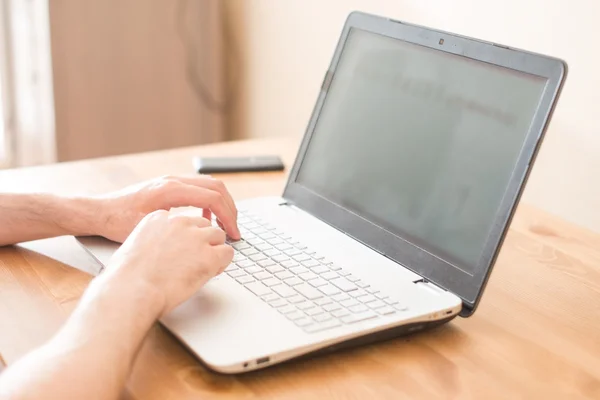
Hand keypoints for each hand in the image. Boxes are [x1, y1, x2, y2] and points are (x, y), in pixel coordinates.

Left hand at [93, 175, 239, 242]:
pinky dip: (209, 202)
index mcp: (170, 190)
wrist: (99, 211)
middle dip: (230, 209)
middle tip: (235, 230)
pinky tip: (204, 220)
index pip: (212, 197)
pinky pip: (198, 188)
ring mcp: (172, 181)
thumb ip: (177, 229)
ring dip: (222, 204)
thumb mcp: (148, 228)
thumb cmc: (117, 221)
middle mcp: (173, 181)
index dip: (228, 217)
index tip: (233, 234)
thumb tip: (203, 236)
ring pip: (210, 185)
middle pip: (217, 187)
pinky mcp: (169, 186)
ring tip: (225, 225)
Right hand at [105, 209, 233, 315]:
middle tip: (195, 260)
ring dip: (214, 250)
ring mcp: (196, 237)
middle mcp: (179, 222)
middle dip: (202, 241)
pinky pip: (227, 252)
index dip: (186, 237)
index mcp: (159, 217)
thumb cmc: (126, 277)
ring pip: (218, 235)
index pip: (184, 221)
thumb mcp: (135, 247)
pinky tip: (212, 272)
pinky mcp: (209, 255)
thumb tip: (167, 251)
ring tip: (204, 267)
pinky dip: (223, 262)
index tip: (181, 250)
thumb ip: (154, 241)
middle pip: (203, 225)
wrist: (131, 290)